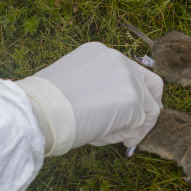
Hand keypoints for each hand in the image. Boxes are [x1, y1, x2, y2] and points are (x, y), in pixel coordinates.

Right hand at [16, 42, 162, 156]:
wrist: (39, 111)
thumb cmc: (46, 105)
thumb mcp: (74, 86)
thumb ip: (98, 90)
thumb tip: (114, 111)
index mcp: (100, 53)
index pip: (131, 72)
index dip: (133, 95)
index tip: (125, 114)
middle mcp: (118, 60)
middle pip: (152, 85)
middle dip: (147, 110)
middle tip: (135, 131)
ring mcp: (128, 79)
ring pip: (149, 109)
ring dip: (131, 127)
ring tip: (104, 135)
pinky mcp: (133, 100)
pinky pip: (140, 126)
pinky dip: (125, 136)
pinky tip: (101, 137)